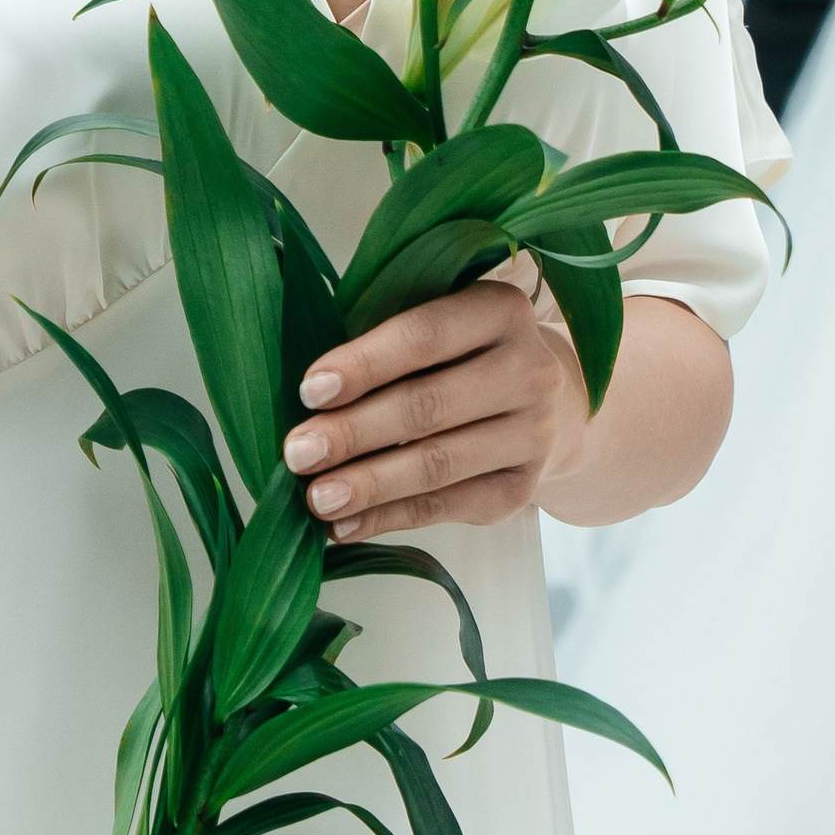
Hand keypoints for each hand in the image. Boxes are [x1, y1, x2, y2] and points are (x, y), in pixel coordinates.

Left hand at [282, 278, 584, 540]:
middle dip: (355, 432)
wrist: (537, 407)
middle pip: (429, 405)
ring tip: (316, 498)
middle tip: (298, 452)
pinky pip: (446, 507)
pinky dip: (389, 518)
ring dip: (369, 484)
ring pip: (438, 464)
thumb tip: (307, 395)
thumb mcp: (435, 327)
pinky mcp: (522, 489)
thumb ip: (382, 342)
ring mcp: (532, 433)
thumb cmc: (456, 356)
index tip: (310, 390)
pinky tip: (345, 525)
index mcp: (499, 309)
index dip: (364, 364)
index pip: (425, 336)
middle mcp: (529, 369)